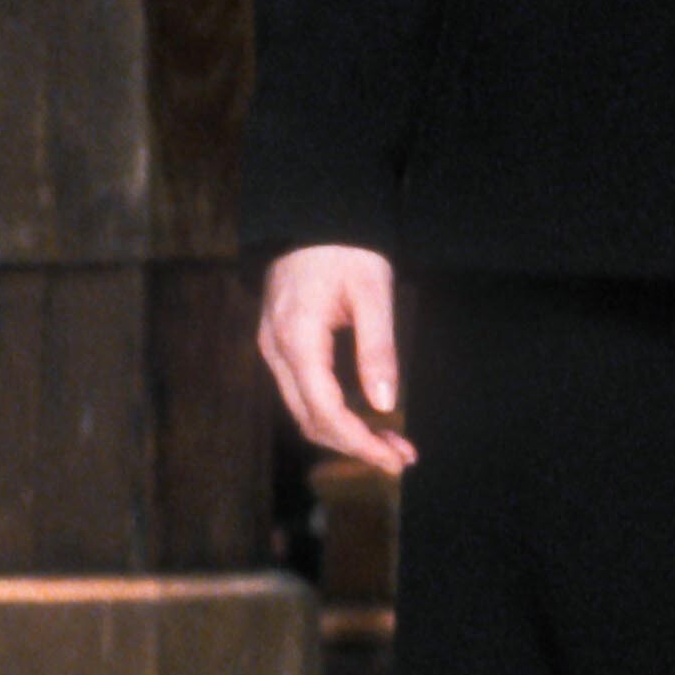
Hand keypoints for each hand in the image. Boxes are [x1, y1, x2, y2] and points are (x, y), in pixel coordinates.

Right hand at [257, 244, 413, 475]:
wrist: (312, 214)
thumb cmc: (346, 247)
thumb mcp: (374, 292)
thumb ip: (378, 349)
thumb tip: (385, 404)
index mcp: (298, 339)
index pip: (326, 412)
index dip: (361, 444)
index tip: (396, 460)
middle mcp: (276, 351)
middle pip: (311, 420)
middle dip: (356, 445)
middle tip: (402, 455)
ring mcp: (272, 348)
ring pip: (304, 410)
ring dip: (346, 432)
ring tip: (391, 441)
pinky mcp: (279, 344)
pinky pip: (303, 391)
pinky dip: (333, 411)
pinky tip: (366, 414)